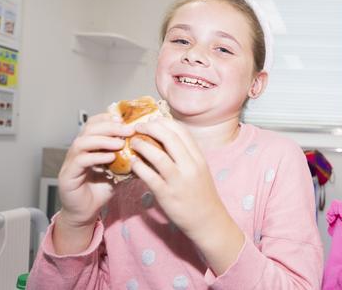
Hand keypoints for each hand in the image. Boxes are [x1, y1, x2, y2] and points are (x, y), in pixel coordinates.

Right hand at [57, 113, 133, 227]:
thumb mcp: (119, 170)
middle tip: (128, 130)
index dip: (108, 119)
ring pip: (82, 142)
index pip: (94, 124)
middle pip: (88, 129)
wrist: (86, 211)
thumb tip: (149, 148)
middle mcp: (77, 150)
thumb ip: (128, 158)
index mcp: (88, 146)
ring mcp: (70, 162)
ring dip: (103, 140)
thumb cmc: (101, 189)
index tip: (125, 119)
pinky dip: (96, 157)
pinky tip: (111, 158)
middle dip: (109, 127)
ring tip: (120, 143)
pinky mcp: (67, 176)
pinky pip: (80, 161)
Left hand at [129, 117, 243, 274]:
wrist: (208, 220)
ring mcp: (179, 180)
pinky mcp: (167, 194)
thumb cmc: (201, 194)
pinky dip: (138, 166)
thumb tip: (165, 138)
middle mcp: (190, 166)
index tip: (151, 120)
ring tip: (133, 143)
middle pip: (169, 138)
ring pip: (158, 155)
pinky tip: (133, 163)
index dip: (164, 122)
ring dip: (142, 145)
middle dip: (150, 128)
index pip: (181, 131)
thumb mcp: (199, 170)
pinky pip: (149, 176)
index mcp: (198, 158)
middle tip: (137, 127)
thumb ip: (186, 155)